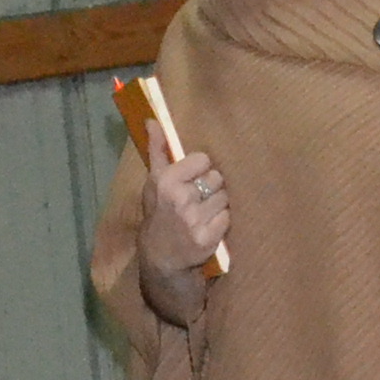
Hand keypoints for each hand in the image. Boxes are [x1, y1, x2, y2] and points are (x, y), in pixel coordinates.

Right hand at [139, 143, 229, 282]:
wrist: (161, 259)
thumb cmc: (158, 214)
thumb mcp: (153, 182)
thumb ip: (157, 150)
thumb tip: (152, 120)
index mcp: (165, 180)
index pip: (203, 160)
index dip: (200, 169)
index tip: (191, 181)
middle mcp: (179, 198)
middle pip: (217, 178)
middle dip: (211, 188)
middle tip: (199, 200)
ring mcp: (193, 219)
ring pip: (224, 198)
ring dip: (218, 205)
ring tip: (204, 214)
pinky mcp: (207, 238)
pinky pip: (227, 218)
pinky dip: (221, 222)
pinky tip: (209, 227)